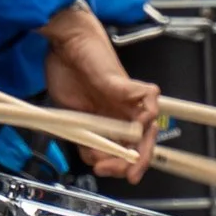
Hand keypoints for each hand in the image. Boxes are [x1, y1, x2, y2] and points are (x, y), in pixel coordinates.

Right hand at [43, 4, 158, 179]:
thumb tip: (95, 160)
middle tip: (116, 171)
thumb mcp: (70, 117)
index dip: (117, 166)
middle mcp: (121, 113)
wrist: (65, 44)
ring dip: (140, 147)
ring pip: (149, 128)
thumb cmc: (66, 72)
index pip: (122, 151)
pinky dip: (150, 114)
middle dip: (132, 163)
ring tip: (122, 155)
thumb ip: (83, 139)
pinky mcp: (130, 85)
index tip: (104, 172)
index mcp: (107, 122)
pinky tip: (139, 125)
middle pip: (141, 145)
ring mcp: (128, 100)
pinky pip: (151, 100)